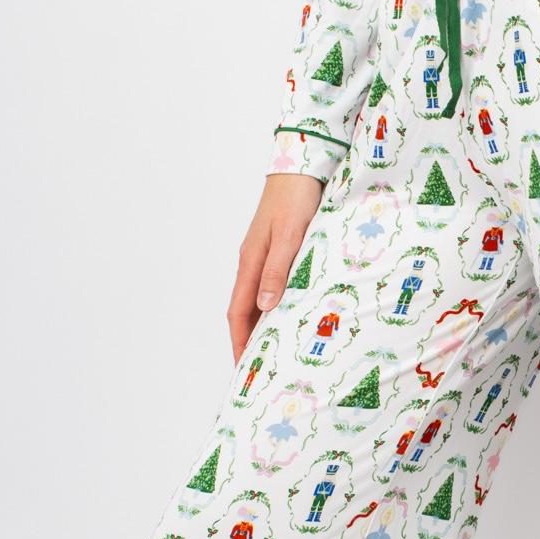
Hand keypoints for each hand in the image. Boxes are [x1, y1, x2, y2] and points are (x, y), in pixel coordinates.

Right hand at [227, 173, 324, 362]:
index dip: (240, 342)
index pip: (238, 313)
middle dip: (249, 341)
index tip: (244, 367)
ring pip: (259, 300)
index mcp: (250, 263)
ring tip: (276, 351)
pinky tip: (289, 315)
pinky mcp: (277, 251)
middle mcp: (253, 263)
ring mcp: (263, 257)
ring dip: (263, 326)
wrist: (300, 169)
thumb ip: (278, 271)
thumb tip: (265, 306)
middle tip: (260, 369)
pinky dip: (276, 307)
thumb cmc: (295, 200)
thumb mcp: (290, 237)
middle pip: (246, 311)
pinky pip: (271, 287)